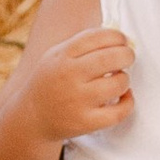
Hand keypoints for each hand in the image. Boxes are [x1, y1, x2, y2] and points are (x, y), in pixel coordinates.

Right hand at [22, 24, 136, 142]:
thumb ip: (83, 44)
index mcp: (62, 55)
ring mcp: (78, 101)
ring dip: (125, 79)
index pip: (98, 37)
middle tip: (127, 57)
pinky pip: (118, 112)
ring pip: (118, 83)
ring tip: (119, 79)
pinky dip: (128, 102)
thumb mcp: (56, 55)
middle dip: (127, 55)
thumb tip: (119, 38)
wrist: (32, 117)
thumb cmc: (51, 82)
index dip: (117, 36)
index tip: (122, 41)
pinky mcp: (86, 122)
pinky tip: (124, 97)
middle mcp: (70, 76)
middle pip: (112, 57)